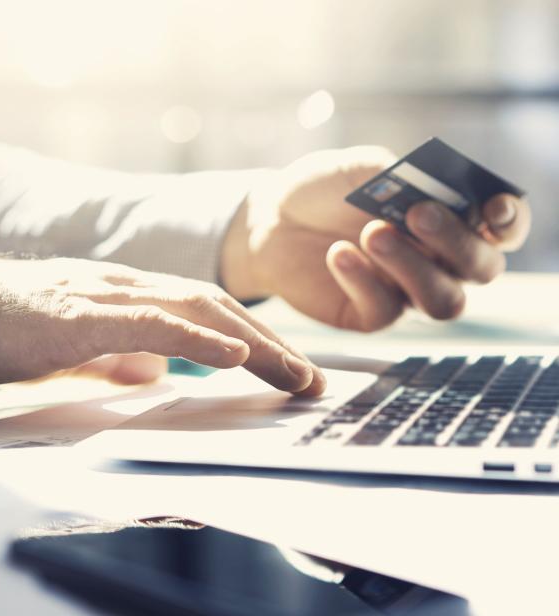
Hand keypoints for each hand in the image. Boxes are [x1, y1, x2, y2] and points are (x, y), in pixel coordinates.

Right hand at [0, 253, 324, 393]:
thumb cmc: (14, 327)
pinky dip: (194, 338)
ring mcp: (108, 296)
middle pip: (218, 309)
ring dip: (250, 342)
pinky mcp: (80, 315)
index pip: (210, 313)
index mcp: (134, 296)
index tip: (290, 369)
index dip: (256, 339)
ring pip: (196, 310)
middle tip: (311, 378)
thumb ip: (120, 355)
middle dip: (271, 344)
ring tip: (292, 371)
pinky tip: (230, 354)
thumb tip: (154, 373)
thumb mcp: (83, 347)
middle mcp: (131, 287)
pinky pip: (148, 322)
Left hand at [221, 147, 530, 329]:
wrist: (270, 219)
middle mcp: (436, 260)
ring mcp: (405, 291)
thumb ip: (400, 177)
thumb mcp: (359, 169)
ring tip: (372, 233)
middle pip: (481, 269)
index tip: (492, 208)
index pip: (500, 229)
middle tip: (417, 213)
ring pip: (443, 300)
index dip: (508, 222)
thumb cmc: (322, 190)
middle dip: (456, 241)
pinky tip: (338, 253)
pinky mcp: (370, 314)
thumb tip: (435, 192)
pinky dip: (364, 280)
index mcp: (447, 219)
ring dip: (414, 267)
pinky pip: (386, 310)